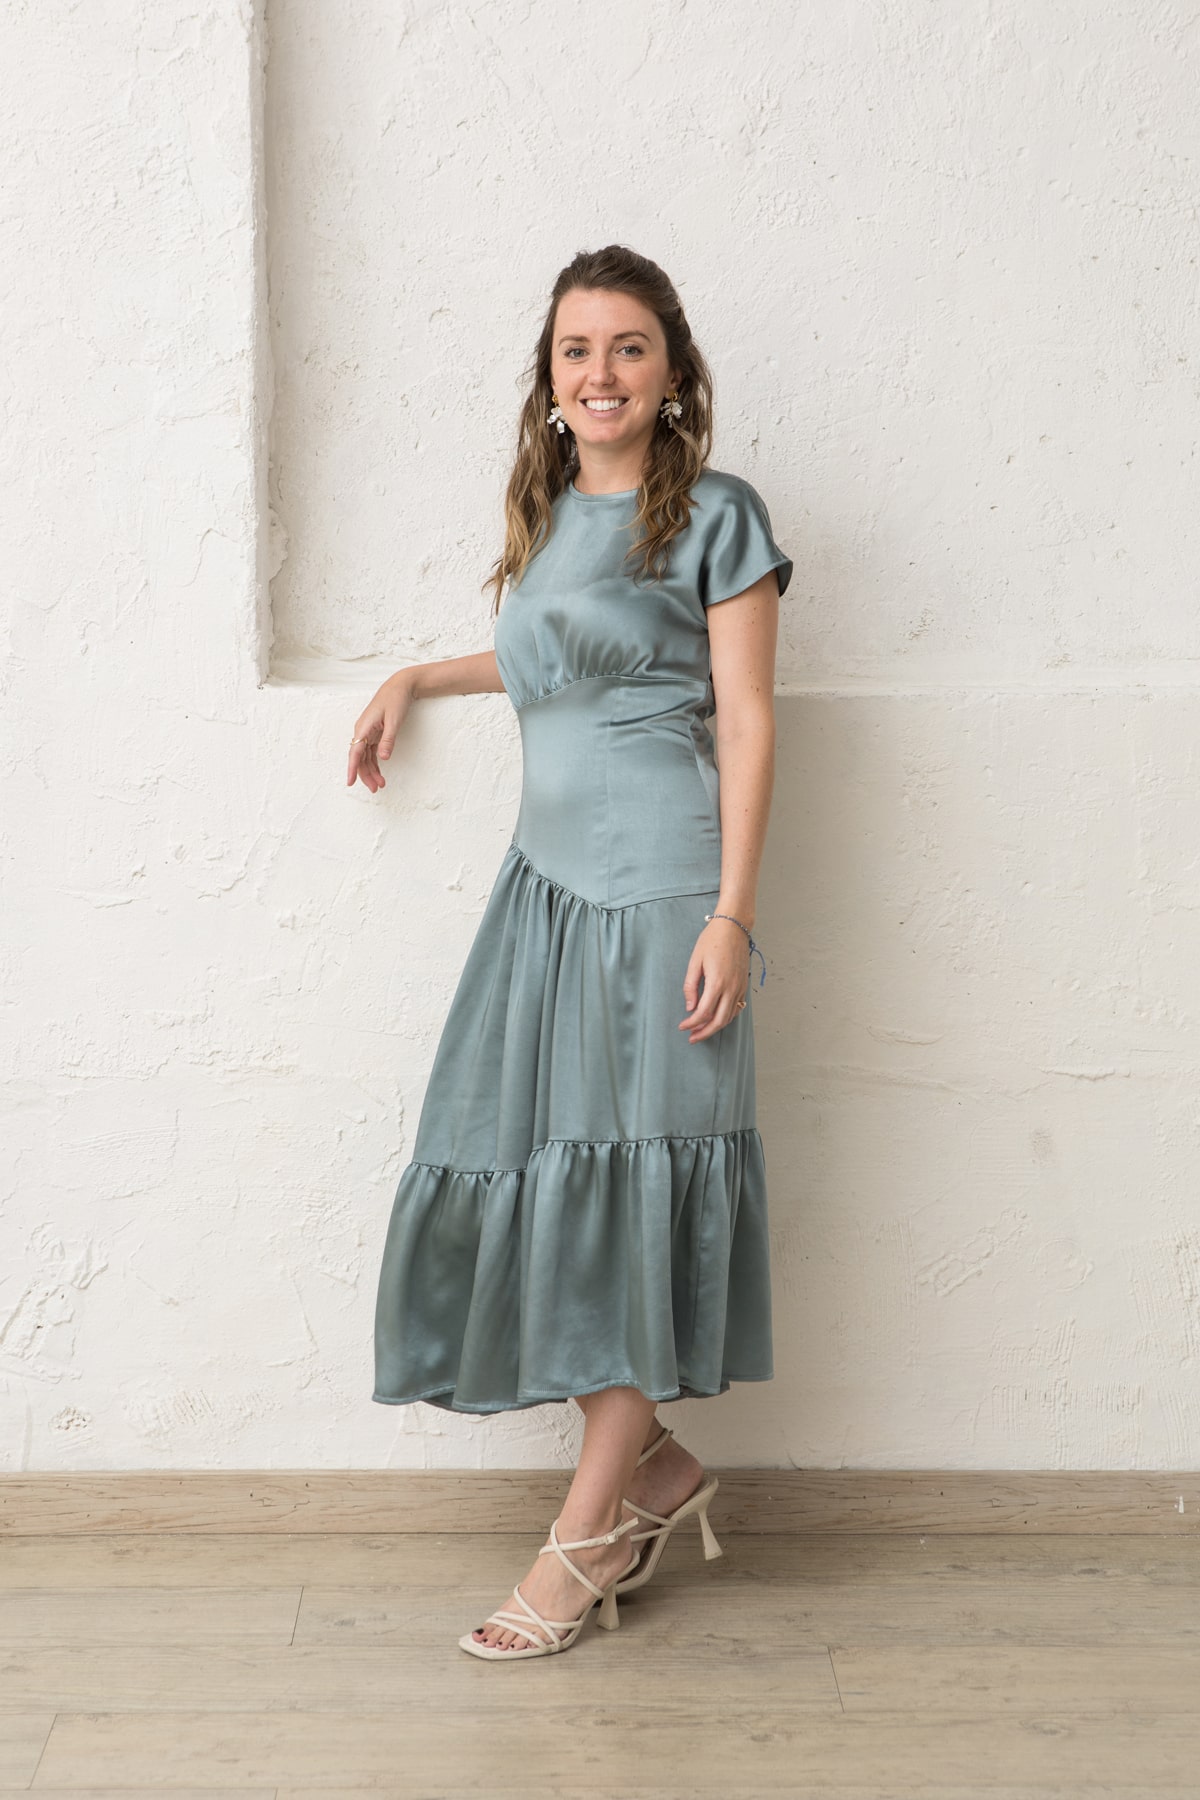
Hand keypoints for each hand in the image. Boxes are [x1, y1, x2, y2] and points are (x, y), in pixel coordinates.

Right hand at [346, 673, 415, 791]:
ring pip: (365, 757)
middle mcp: (362, 731)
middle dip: (366, 775)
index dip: (352, 768)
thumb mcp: (394, 721)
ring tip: (380, 784)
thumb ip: (388, 740)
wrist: (400, 686)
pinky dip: (375, 763)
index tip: (350, 782)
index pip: (355, 752)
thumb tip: (383, 758)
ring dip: (371, 771)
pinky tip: (380, 773)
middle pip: (359, 758)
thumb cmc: (395, 700)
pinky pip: (371, 752)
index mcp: (363, 727)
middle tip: (376, 789)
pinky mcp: (374, 733)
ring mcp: (367, 732)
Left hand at [679, 918, 749, 1043]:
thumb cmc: (712, 940)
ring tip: (701, 1031)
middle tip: (692, 1038)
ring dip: (715, 1027)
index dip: (692, 1023)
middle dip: (704, 1033)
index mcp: (717, 982)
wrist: (734, 927)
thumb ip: (691, 986)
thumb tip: (690, 1006)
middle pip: (719, 1021)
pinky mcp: (744, 985)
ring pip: (729, 1017)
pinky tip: (716, 1019)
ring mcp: (740, 988)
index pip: (704, 1012)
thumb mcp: (695, 961)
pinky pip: (736, 1008)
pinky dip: (726, 1017)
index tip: (682, 1027)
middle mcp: (731, 988)